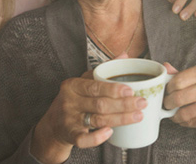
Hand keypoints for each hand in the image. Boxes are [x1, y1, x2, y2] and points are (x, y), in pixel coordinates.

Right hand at [31, 76, 145, 162]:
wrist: (53, 124)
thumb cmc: (74, 99)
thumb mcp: (83, 82)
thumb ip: (103, 70)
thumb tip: (125, 55)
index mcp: (73, 85)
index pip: (95, 87)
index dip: (113, 89)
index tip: (131, 90)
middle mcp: (69, 101)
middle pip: (99, 104)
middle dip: (123, 104)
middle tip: (142, 103)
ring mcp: (69, 119)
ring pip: (97, 120)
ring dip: (120, 119)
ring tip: (138, 116)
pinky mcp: (70, 136)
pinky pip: (83, 139)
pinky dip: (96, 138)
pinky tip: (110, 132)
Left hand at [163, 64, 195, 130]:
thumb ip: (180, 73)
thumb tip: (164, 66)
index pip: (177, 81)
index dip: (168, 89)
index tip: (166, 92)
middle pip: (179, 98)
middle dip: (168, 104)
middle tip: (167, 105)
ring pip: (184, 113)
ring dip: (175, 116)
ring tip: (174, 114)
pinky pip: (192, 122)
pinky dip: (184, 122)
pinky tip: (185, 119)